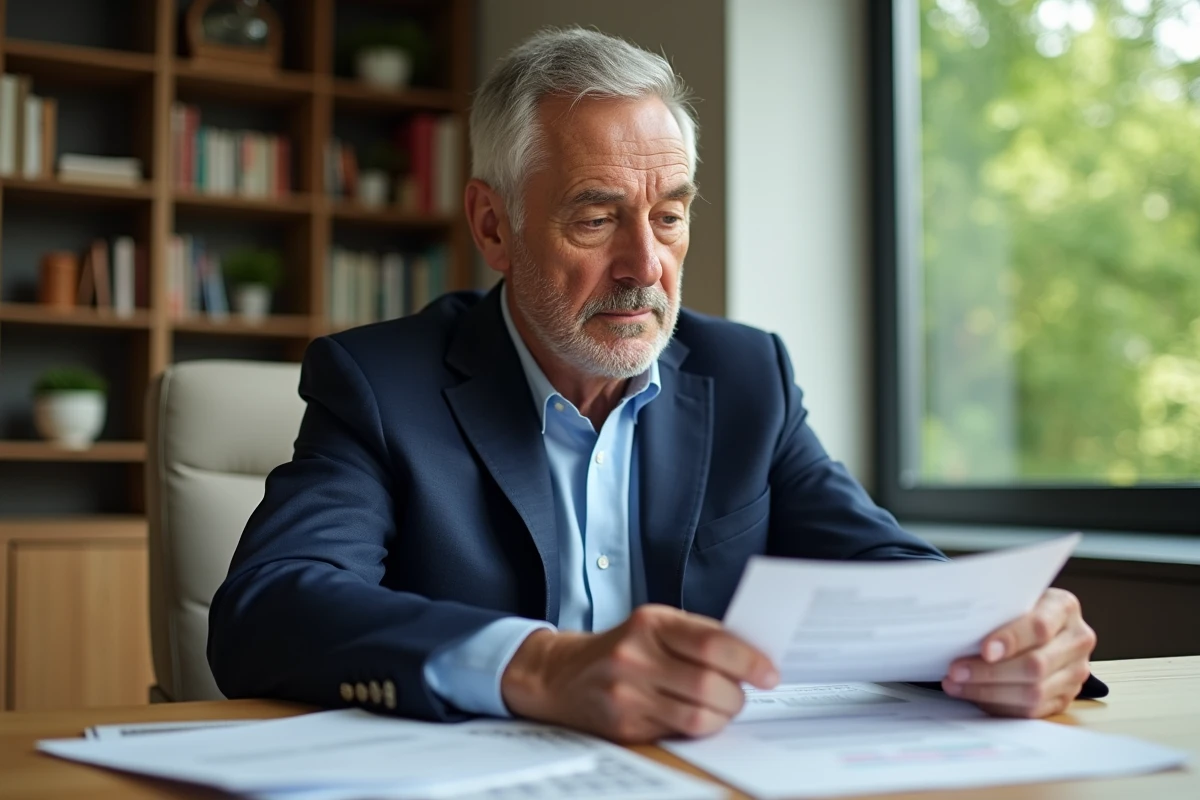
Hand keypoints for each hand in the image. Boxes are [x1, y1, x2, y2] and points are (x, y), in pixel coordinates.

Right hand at [500, 604, 778, 743]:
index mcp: (650, 624)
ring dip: (721, 715)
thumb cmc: (623, 646)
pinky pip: (678, 733)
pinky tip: (695, 715)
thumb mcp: (655, 624)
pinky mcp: (625, 727)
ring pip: (697, 716)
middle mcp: (635, 657)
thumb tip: (753, 653)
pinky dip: (697, 727)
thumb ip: (699, 633)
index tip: (770, 673)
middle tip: (742, 693)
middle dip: (737, 695)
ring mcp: (627, 695)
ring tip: (721, 706)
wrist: (562, 674)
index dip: (748, 660)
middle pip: (708, 685)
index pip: (711, 643)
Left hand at [942, 588, 1096, 717]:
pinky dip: (998, 705)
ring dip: (989, 692)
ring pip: (1033, 693)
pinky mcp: (1066, 697)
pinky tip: (974, 695)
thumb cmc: (1016, 608)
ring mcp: (1075, 672)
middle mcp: (1077, 640)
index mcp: (1064, 607)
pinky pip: (1032, 711)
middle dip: (989, 672)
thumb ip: (996, 611)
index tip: (984, 650)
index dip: (1011, 640)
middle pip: (1035, 665)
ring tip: (956, 685)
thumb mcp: (1011, 598)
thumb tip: (962, 628)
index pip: (1040, 627)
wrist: (1041, 624)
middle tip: (956, 671)